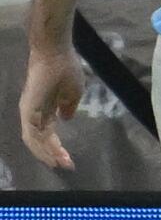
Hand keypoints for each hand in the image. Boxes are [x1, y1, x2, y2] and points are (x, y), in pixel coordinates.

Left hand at [18, 46, 81, 170]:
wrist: (56, 53)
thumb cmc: (66, 69)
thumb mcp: (73, 93)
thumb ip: (68, 107)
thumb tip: (66, 118)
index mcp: (44, 110)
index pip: (48, 134)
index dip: (57, 148)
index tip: (70, 160)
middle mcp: (33, 113)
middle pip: (39, 141)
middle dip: (52, 155)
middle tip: (67, 166)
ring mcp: (29, 112)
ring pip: (34, 140)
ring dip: (47, 153)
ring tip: (61, 163)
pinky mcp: (29, 109)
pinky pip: (32, 132)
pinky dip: (41, 145)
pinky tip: (53, 153)